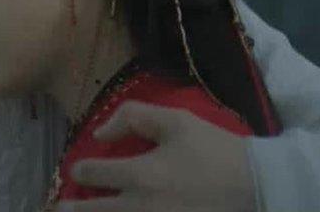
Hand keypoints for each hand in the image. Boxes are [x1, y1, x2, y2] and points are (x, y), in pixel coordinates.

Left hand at [57, 100, 256, 211]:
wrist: (258, 188)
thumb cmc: (215, 151)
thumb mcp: (177, 121)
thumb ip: (133, 117)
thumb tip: (100, 133)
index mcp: (140, 175)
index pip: (93, 173)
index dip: (82, 170)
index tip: (80, 171)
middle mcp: (140, 208)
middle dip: (72, 209)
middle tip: (60, 208)